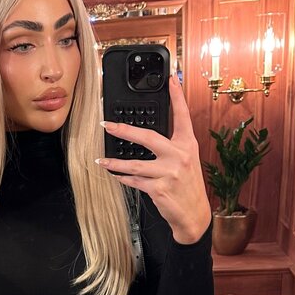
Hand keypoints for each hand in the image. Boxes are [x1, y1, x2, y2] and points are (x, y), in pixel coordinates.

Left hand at [97, 74, 211, 244]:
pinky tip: (116, 175)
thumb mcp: (186, 162)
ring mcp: (169, 173)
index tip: (171, 79)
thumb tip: (146, 136)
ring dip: (114, 163)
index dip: (177, 96)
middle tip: (107, 125)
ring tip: (100, 160)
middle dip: (125, 130)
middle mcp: (179, 156)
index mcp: (187, 145)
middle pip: (148, 137)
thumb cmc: (187, 187)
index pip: (182, 116)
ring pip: (135, 164)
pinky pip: (135, 180)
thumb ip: (172, 147)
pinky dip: (123, 178)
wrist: (194, 215)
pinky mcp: (159, 189)